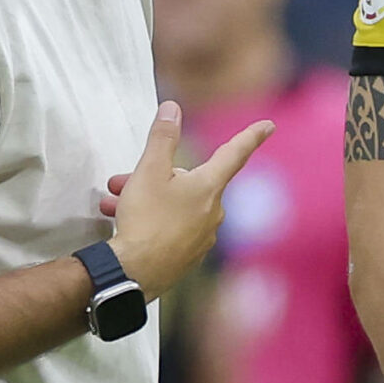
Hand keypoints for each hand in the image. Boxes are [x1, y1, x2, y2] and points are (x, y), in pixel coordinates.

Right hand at [98, 102, 274, 297]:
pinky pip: (172, 228)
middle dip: (156, 176)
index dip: (251, 135)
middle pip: (189, 181)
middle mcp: (212, 212)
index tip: (268, 126)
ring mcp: (202, 237)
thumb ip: (162, 138)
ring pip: (176, 205)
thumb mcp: (148, 171)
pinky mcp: (187, 256)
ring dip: (147, 199)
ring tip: (115, 202)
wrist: (134, 274)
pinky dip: (152, 221)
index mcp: (209, 187)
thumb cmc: (144, 221)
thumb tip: (172, 109)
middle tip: (123, 180)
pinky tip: (127, 225)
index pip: (235, 152)